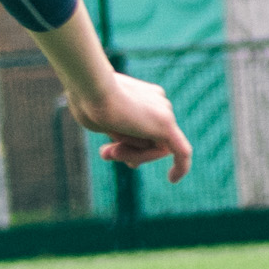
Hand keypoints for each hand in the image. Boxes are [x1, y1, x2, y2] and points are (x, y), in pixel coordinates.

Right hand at [74, 71, 191, 181]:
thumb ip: (120, 137)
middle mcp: (158, 103)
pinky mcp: (166, 126)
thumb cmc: (87, 103)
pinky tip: (172, 180)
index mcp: (143, 96)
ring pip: (157, 148)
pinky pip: (181, 153)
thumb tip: (134, 161)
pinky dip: (180, 167)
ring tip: (112, 150)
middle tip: (105, 153)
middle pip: (151, 139)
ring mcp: (164, 112)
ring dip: (133, 155)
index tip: (108, 151)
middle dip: (130, 151)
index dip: (129, 145)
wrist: (91, 88)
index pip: (143, 129)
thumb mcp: (103, 123)